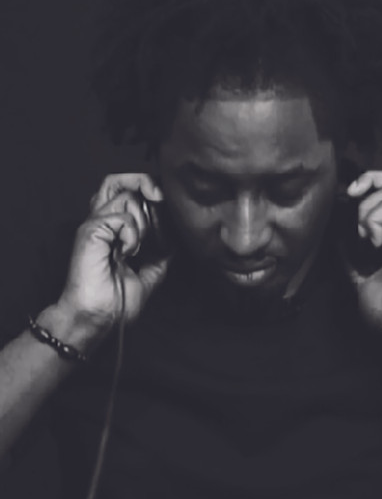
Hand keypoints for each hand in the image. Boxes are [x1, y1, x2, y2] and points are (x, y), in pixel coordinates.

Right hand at [57, 173, 169, 332]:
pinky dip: (132, 235)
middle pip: (118, 179)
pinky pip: (121, 217)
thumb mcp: (149, 275)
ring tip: (136, 247)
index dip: (148, 191)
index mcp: (112, 230)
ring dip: (142, 221)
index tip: (166, 204)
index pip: (127, 191)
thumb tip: (175, 241)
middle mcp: (101, 222)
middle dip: (144, 182)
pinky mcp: (90, 231)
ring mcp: (95, 225)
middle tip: (160, 199)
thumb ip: (160, 256)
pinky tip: (127, 253)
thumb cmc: (115, 302)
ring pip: (126, 195)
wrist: (97, 318)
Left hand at [343, 171, 381, 340]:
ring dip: (368, 207)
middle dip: (371, 179)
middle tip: (351, 194)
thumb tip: (336, 236)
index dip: (368, 188)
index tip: (346, 200)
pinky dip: (374, 219)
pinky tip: (372, 242)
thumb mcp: (358, 276)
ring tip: (364, 235)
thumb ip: (350, 255)